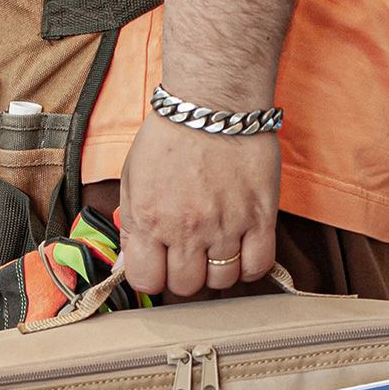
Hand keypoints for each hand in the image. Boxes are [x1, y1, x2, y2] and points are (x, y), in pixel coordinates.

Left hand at [120, 111, 280, 295]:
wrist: (214, 103)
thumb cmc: (170, 137)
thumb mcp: (133, 180)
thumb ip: (131, 228)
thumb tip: (128, 264)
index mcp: (150, 220)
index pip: (146, 282)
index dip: (152, 277)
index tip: (159, 265)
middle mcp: (186, 230)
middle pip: (185, 287)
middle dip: (185, 275)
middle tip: (189, 254)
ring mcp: (225, 226)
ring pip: (222, 281)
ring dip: (217, 271)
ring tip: (217, 248)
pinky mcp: (259, 218)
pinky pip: (258, 266)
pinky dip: (250, 266)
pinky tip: (242, 250)